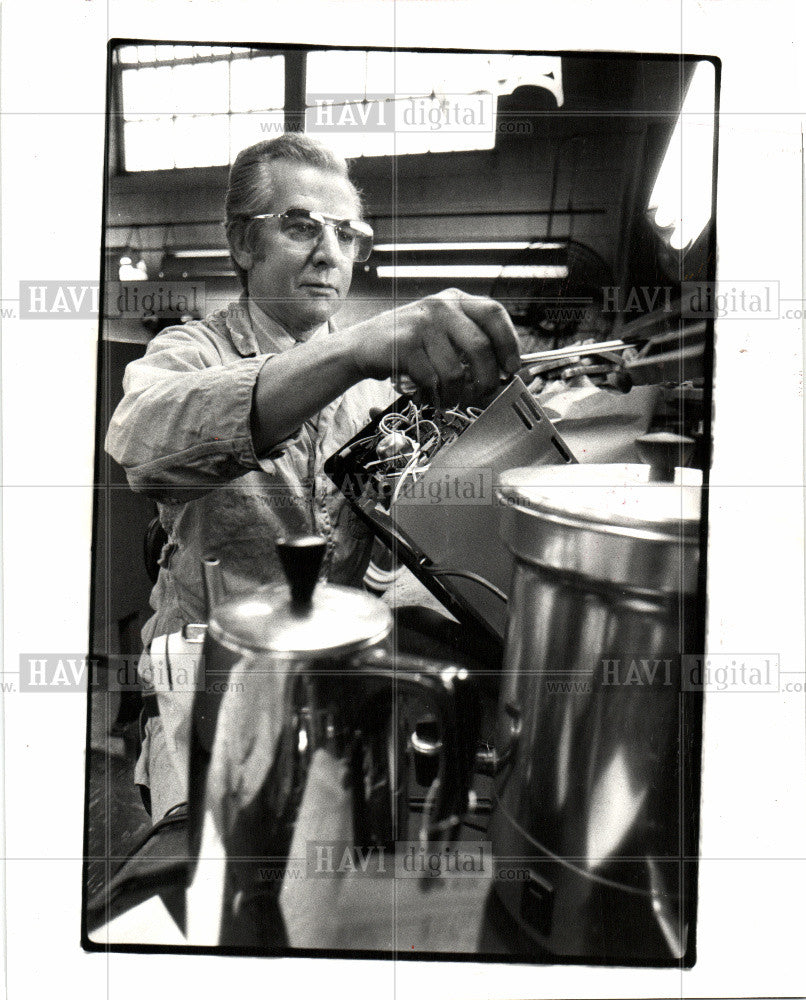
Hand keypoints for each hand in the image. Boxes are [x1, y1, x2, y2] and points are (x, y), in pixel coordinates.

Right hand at [343, 289, 520, 406]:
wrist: (364, 345)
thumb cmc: (410, 343)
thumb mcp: (443, 332)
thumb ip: (471, 344)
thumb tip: (505, 373)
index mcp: (456, 301)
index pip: (494, 314)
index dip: (509, 343)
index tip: (511, 369)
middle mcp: (441, 307)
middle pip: (479, 347)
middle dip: (486, 379)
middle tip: (482, 394)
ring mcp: (421, 325)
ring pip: (454, 371)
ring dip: (454, 394)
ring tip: (447, 399)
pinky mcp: (404, 346)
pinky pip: (431, 380)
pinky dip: (432, 395)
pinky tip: (427, 395)